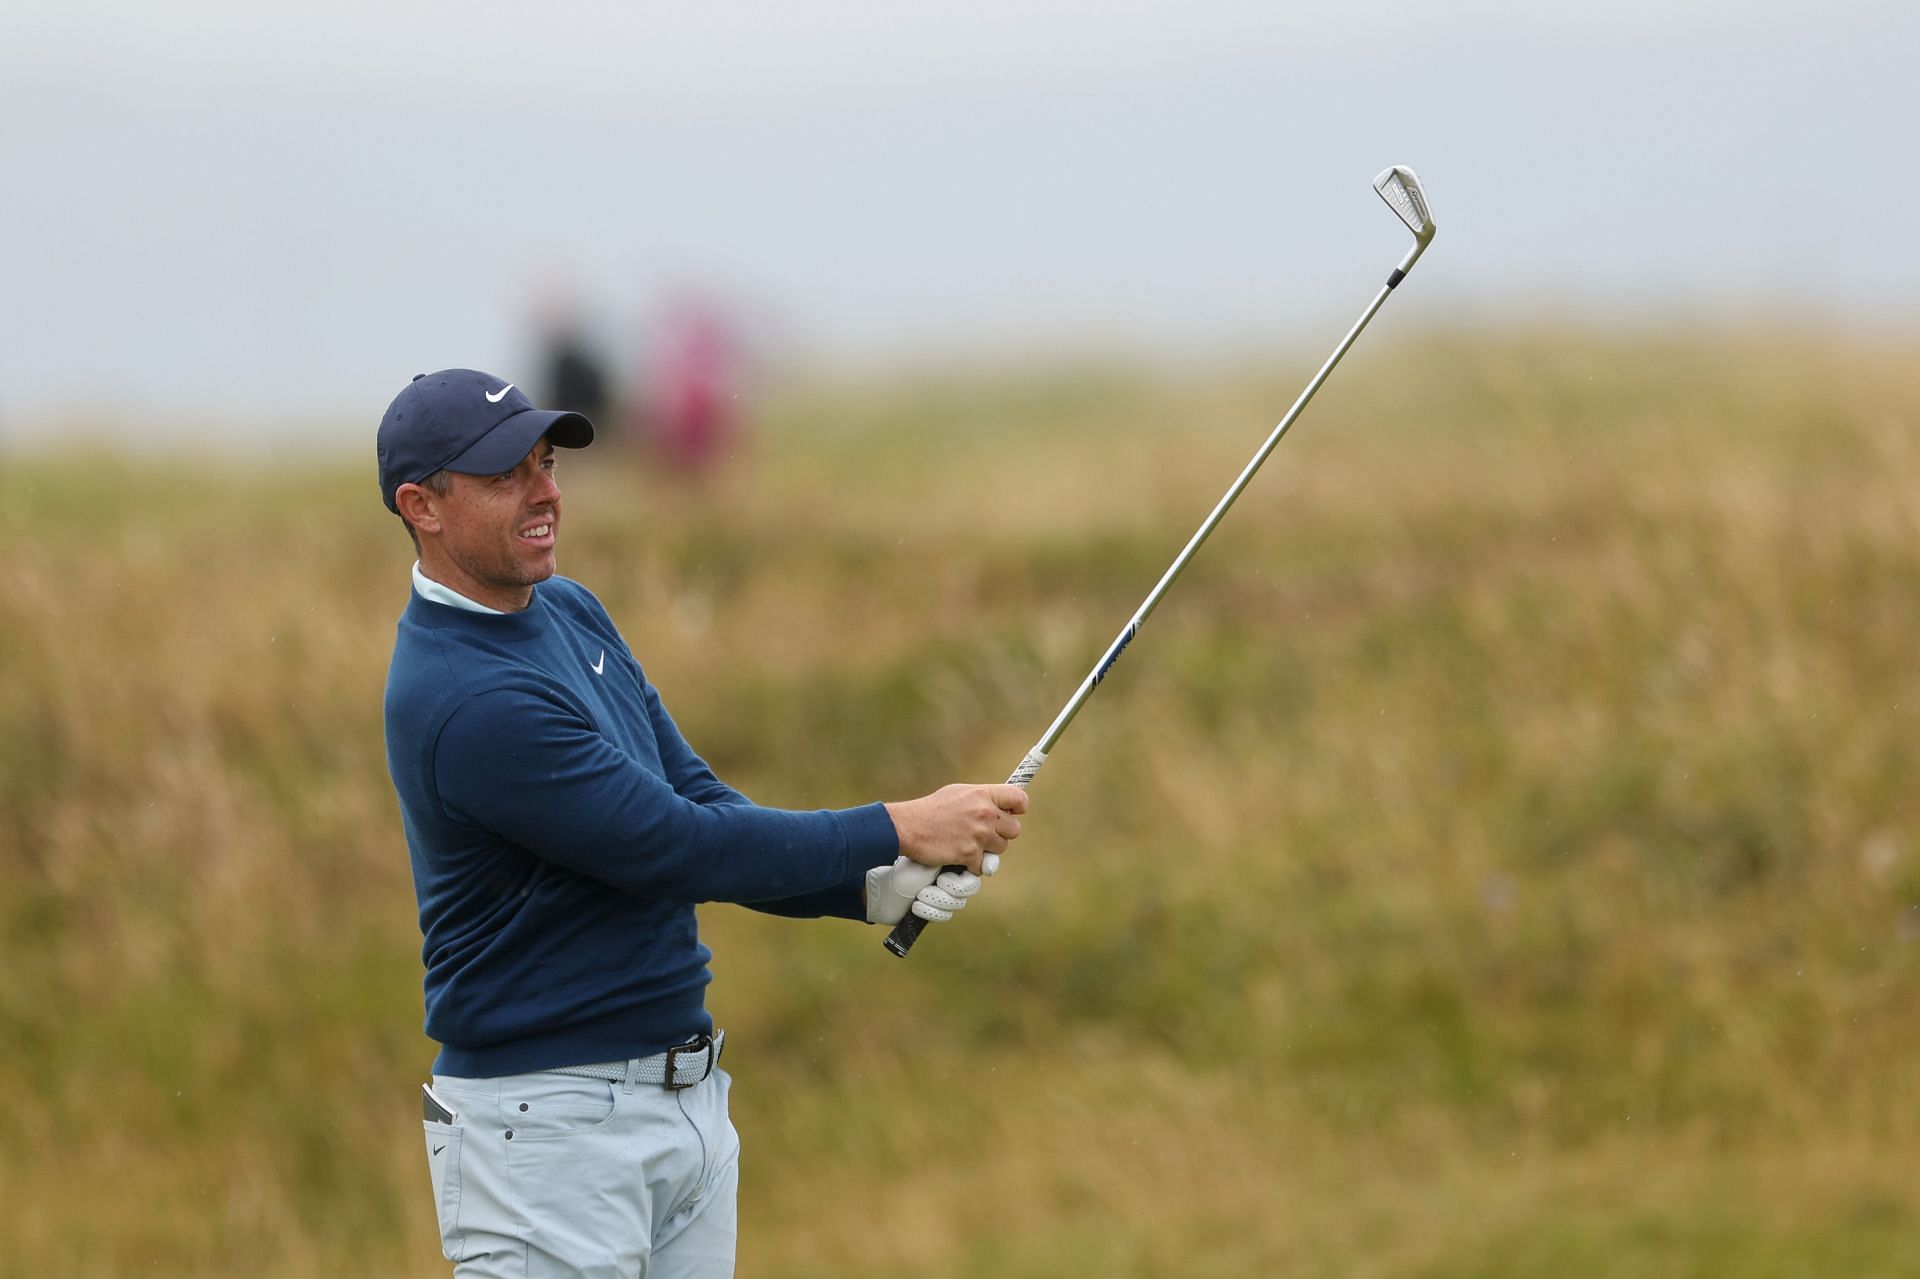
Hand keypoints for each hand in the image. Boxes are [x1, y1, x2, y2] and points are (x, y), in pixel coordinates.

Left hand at [864, 857, 989, 925]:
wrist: (878, 882)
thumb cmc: (905, 861)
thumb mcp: (934, 852)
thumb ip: (961, 852)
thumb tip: (986, 857)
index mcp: (954, 857)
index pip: (980, 865)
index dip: (977, 869)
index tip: (969, 869)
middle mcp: (951, 876)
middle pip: (971, 887)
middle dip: (955, 886)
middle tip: (940, 881)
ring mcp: (943, 895)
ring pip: (958, 903)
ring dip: (939, 899)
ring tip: (922, 893)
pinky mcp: (934, 911)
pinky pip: (944, 916)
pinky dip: (930, 910)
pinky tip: (916, 905)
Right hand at [883, 783, 1027, 873]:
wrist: (908, 826)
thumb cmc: (931, 810)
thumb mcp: (958, 793)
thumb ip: (982, 799)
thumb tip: (1001, 808)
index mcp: (982, 794)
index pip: (1019, 798)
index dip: (1019, 807)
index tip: (1013, 813)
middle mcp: (985, 813)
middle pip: (1014, 829)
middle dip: (1001, 834)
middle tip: (983, 834)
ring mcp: (978, 835)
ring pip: (1000, 849)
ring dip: (987, 851)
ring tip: (967, 844)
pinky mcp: (970, 854)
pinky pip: (982, 866)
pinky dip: (972, 865)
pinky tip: (958, 855)